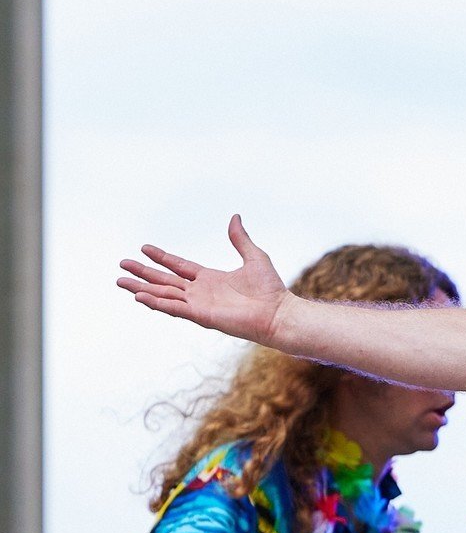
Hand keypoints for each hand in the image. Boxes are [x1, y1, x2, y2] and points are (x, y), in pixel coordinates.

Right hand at [117, 215, 291, 344]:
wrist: (278, 313)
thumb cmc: (270, 289)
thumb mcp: (254, 257)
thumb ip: (240, 239)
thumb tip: (235, 217)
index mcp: (210, 279)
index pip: (179, 266)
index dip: (162, 258)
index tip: (144, 248)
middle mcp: (201, 292)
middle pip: (165, 280)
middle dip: (143, 273)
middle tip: (122, 264)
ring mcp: (199, 305)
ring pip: (163, 295)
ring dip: (141, 288)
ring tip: (120, 282)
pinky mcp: (201, 316)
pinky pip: (174, 308)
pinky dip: (156, 303)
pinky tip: (139, 296)